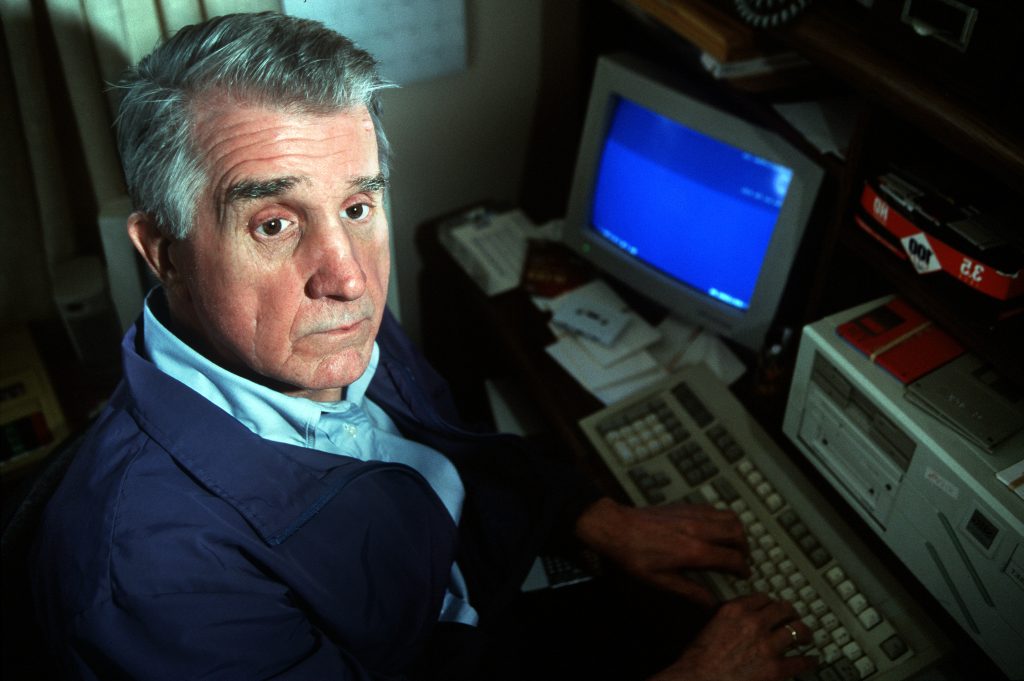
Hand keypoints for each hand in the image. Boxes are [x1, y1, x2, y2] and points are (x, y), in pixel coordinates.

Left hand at [575, 497, 748, 606]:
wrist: (617, 527)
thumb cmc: (634, 554)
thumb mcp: (661, 581)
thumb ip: (690, 591)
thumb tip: (710, 603)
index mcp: (694, 551)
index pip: (733, 559)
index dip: (743, 569)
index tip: (743, 575)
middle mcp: (698, 529)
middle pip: (738, 534)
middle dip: (745, 548)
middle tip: (741, 559)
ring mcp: (693, 514)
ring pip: (730, 516)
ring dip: (737, 531)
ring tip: (733, 543)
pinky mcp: (686, 506)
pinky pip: (715, 508)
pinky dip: (723, 518)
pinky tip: (716, 528)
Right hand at [649, 593, 817, 680]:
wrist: (698, 680)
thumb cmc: (698, 659)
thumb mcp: (709, 625)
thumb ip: (728, 616)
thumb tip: (739, 618)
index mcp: (735, 610)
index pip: (763, 598)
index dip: (771, 603)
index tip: (774, 607)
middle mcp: (754, 623)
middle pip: (784, 610)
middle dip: (791, 614)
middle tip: (794, 618)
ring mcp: (768, 646)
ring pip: (797, 631)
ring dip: (804, 633)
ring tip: (806, 637)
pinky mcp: (776, 669)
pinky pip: (801, 661)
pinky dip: (809, 661)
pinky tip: (811, 660)